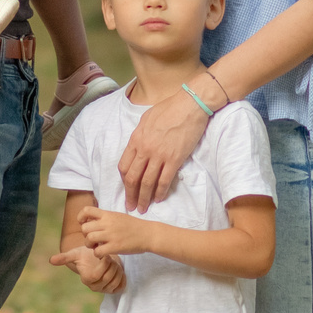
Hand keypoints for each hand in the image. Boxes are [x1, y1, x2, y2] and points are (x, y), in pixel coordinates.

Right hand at [50, 245, 122, 292]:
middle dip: (112, 266)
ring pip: (115, 282)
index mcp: (86, 279)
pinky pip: (121, 287)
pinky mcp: (114, 289)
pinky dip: (122, 277)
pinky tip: (119, 269)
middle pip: (108, 278)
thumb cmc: (86, 255)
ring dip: (118, 270)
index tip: (105, 255)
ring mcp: (105, 289)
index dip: (103, 265)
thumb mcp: (76, 254)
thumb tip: (50, 260)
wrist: (97, 259)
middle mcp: (95, 287)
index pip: (97, 275)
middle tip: (110, 257)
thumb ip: (65, 257)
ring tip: (114, 262)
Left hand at [77, 207, 152, 257]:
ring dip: (89, 245)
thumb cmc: (134, 226)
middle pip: (85, 228)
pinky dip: (97, 254)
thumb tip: (92, 222)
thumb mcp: (118, 216)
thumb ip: (105, 218)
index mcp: (108, 215)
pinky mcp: (115, 247)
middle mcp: (107, 223)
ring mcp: (111, 235)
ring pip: (89, 239)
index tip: (84, 224)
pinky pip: (97, 251)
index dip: (81, 218)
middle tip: (92, 239)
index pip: (87, 210)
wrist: (148, 234)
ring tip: (96, 247)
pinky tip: (102, 253)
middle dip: (85, 235)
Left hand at [116, 94, 207, 212]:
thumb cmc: (168, 108)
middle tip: (131, 206)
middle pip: (132, 178)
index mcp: (136, 140)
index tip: (127, 189)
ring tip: (143, 208)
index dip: (124, 181)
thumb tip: (137, 147)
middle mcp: (145, 150)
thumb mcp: (146, 119)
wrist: (189, 105)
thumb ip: (139, 136)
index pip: (124, 166)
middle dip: (130, 195)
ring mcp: (159, 156)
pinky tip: (159, 199)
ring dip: (144, 198)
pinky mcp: (175, 159)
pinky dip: (161, 192)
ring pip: (147, 183)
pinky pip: (165, 180)